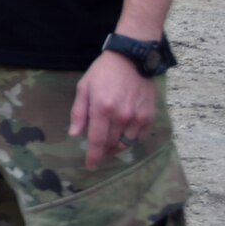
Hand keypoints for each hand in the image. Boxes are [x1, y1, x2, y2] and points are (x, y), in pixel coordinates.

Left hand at [69, 50, 157, 169]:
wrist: (131, 59)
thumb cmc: (103, 72)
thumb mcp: (84, 87)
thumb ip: (79, 112)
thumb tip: (75, 134)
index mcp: (102, 109)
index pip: (96, 140)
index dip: (93, 156)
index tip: (91, 166)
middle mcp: (121, 116)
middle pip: (111, 144)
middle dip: (103, 151)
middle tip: (98, 152)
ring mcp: (137, 117)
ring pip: (126, 143)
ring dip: (116, 147)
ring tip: (110, 145)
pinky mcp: (149, 116)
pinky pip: (139, 137)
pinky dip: (131, 140)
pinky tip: (124, 136)